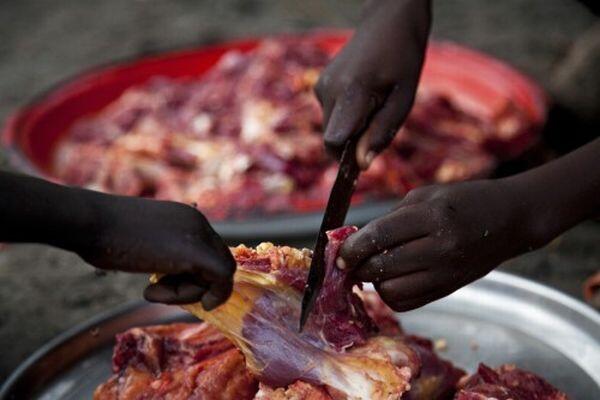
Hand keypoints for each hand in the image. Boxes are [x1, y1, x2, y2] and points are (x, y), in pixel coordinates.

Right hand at [77, 195, 234, 308]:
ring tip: (152, 288)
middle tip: (161, 290)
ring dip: (187, 292)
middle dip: (196, 285)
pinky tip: (165, 295)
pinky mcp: (196, 252)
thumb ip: (165, 255)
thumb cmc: (103, 234)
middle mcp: (198, 222)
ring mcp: (199, 235)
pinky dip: (204, 295)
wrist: (90, 221)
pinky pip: (221, 279)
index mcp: (187, 217)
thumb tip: (175, 277)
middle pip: (218, 262)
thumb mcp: (143, 242)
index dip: (195, 275)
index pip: (209, 251)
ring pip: (219, 274)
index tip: (166, 285)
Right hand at [315, 0, 430, 167]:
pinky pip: (331, 117)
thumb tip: (362, 165)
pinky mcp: (319, 86)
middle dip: (354, 143)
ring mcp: (320, 86)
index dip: (347, 157)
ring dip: (352, 129)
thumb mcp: (403, 100)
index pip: (334, 141)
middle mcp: (328, 89)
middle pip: (333, 139)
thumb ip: (381, 133)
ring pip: (331, 130)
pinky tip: (364, 97)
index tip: (365, 158)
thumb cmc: (402, 60)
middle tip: (380, 121)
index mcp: (352, 91)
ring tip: (375, 104)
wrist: (387, 24)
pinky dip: (346, 117)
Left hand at [338, 179, 542, 310]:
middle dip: (358, 266)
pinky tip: (393, 278)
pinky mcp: (449, 289)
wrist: (509, 220)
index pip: (380, 236)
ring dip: (375, 282)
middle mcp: (440, 248)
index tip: (339, 254)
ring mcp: (446, 273)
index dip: (352, 248)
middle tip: (350, 261)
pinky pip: (408, 303)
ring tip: (376, 267)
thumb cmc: (462, 200)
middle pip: (382, 267)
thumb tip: (355, 241)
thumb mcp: (425, 196)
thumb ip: (390, 219)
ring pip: (392, 291)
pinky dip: (392, 294)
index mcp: (433, 217)